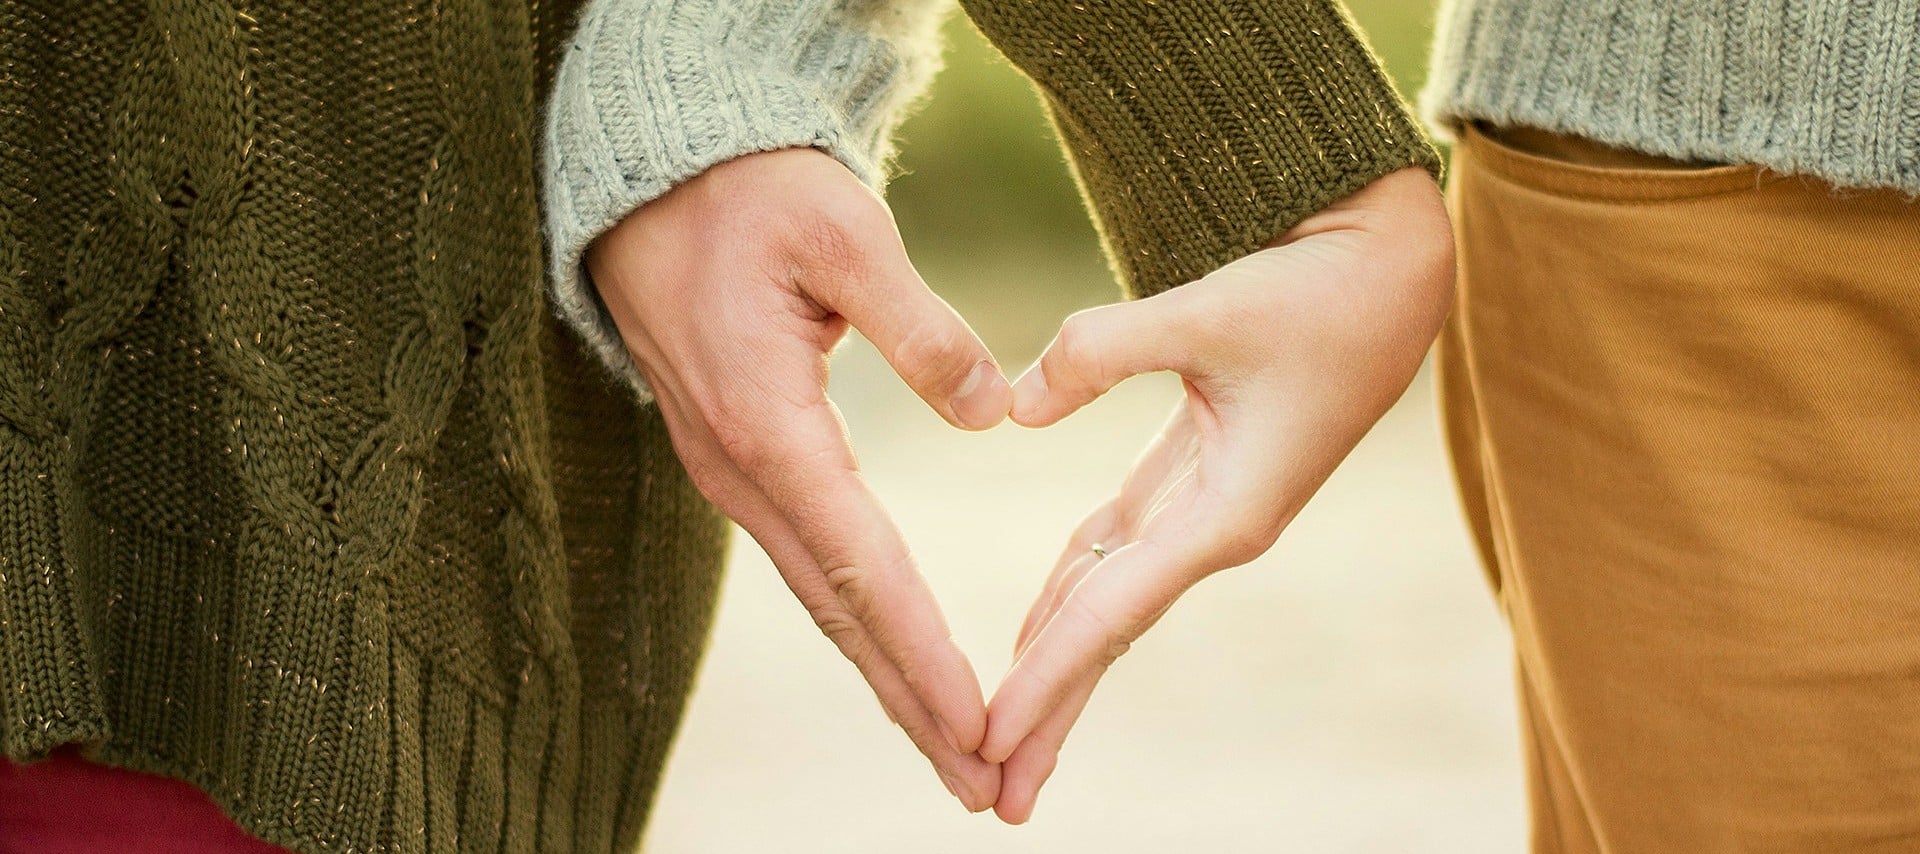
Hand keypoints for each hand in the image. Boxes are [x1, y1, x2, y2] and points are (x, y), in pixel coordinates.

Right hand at [584, 148, 1013, 810]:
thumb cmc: (750, 194)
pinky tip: (894, 657)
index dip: (923, 651)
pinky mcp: (739, 460)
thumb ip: (920, 326)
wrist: (653, 178)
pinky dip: (858, 623)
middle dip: (911, 704)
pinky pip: (808, 561)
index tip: (979, 723)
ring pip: (821, 598)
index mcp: (768, 424)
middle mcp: (741, 469)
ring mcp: (732, 472)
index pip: (861, 565)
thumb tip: (992, 412)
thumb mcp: (842, 232)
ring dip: (887, 678)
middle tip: (981, 785)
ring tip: (953, 749)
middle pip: (839, 612)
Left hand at [980, 167, 1455, 822]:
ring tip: (1003, 735)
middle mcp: (1216, 529)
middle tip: (991, 793)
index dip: (1045, 677)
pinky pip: (1118, 551)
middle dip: (1050, 713)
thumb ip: (1103, 351)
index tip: (987, 737)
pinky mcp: (1198, 475)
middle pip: (1108, 635)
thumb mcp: (1210, 309)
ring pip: (1109, 601)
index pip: (1112, 613)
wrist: (1391, 271)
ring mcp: (1207, 509)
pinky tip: (1034, 630)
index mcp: (1228, 514)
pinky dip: (1071, 591)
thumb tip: (1013, 408)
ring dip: (1056, 665)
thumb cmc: (1317, 292)